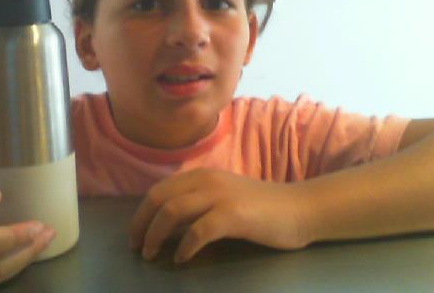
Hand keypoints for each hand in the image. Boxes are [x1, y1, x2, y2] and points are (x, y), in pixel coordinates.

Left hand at [128, 168, 310, 262]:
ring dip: (156, 235)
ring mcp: (220, 196)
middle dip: (141, 224)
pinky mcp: (233, 215)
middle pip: (160, 198)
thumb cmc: (260, 207)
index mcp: (201, 175)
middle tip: (137, 247)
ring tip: (151, 254)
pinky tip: (181, 258)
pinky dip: (184, 247)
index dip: (141, 213)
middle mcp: (206, 180)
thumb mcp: (222, 197)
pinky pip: (198, 231)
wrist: (298, 209)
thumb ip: (196, 204)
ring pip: (173, 211)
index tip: (134, 234)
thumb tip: (165, 225)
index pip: (159, 190)